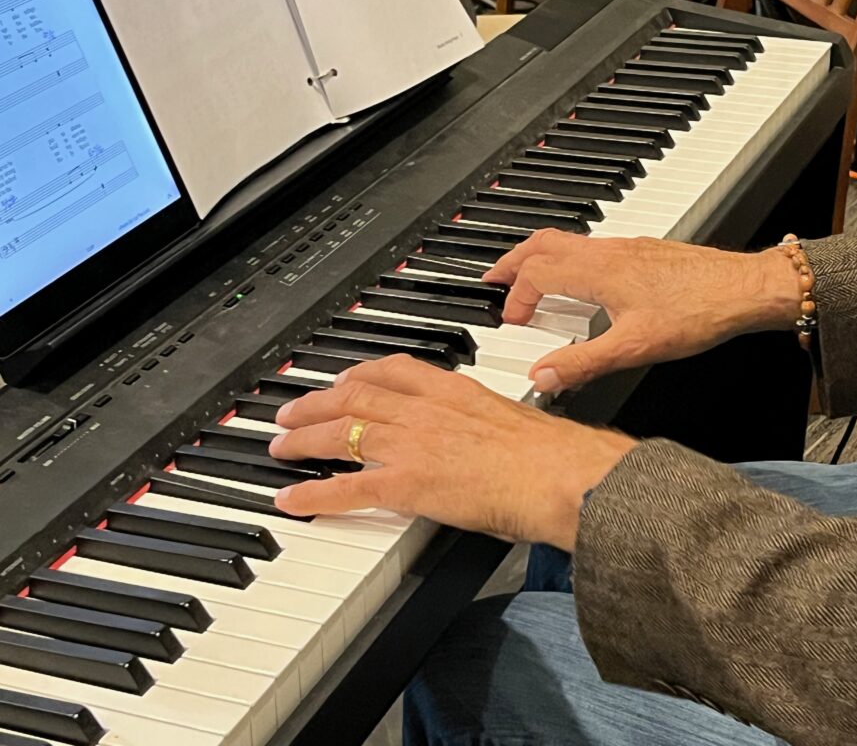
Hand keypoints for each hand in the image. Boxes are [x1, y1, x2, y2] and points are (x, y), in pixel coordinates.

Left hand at [269, 354, 635, 550]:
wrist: (563, 475)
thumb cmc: (554, 455)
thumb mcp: (518, 422)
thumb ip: (491, 425)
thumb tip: (492, 439)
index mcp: (454, 392)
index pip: (394, 371)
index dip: (359, 374)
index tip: (343, 379)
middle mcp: (426, 411)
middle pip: (356, 397)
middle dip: (317, 402)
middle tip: (292, 409)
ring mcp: (413, 445)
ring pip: (342, 433)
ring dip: (304, 438)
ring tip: (280, 444)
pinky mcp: (408, 484)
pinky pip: (347, 488)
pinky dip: (314, 494)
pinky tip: (292, 499)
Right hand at [483, 230, 802, 391]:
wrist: (745, 289)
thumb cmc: (699, 311)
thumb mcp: (634, 348)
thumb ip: (583, 364)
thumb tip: (544, 377)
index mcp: (598, 271)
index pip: (536, 273)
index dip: (515, 297)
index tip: (511, 321)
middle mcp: (608, 252)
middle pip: (542, 243)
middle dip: (511, 261)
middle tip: (494, 280)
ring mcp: (625, 248)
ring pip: (567, 241)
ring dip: (538, 258)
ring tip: (528, 280)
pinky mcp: (641, 252)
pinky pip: (590, 247)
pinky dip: (568, 261)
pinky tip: (581, 284)